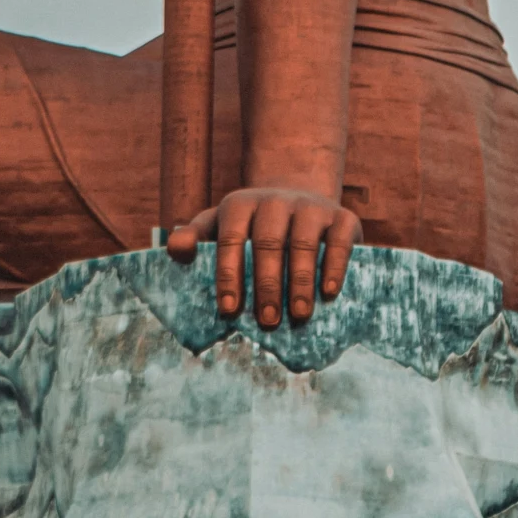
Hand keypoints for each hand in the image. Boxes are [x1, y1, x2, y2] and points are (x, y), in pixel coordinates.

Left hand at [168, 186, 361, 327]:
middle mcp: (275, 201)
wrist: (299, 196)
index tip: (230, 309)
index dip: (229, 273)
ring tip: (298, 315)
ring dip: (300, 280)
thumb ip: (194, 237)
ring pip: (303, 241)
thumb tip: (175, 249)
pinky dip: (334, 264)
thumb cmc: (250, 224)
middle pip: (268, 242)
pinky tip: (328, 291)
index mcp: (240, 204)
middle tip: (267, 321)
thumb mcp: (218, 225)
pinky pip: (339, 239)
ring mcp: (310, 206)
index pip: (230, 238)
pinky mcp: (342, 216)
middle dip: (266, 284)